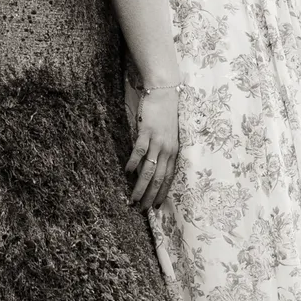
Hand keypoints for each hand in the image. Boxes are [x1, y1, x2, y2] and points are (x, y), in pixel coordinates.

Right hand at [126, 83, 180, 208]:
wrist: (165, 91)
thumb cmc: (166, 113)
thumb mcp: (168, 135)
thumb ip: (162, 150)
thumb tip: (151, 166)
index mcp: (174, 151)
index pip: (168, 178)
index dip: (162, 193)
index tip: (155, 206)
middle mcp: (167, 149)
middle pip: (159, 178)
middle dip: (150, 196)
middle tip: (141, 209)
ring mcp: (157, 141)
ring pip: (149, 170)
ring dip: (140, 186)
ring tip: (132, 198)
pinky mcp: (147, 132)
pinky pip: (140, 152)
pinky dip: (133, 163)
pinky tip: (127, 172)